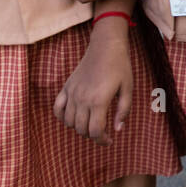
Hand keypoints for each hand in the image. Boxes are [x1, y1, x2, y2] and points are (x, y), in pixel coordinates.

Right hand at [53, 20, 132, 144]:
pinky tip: (73, 117)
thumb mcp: (128, 89)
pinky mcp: (66, 87)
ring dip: (79, 128)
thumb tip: (117, 129)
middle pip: (81, 129)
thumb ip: (123, 110)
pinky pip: (57, 109)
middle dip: (93, 135)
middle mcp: (82, 99)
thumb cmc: (120, 67)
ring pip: (69, 122)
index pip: (95, 131)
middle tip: (103, 133)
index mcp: (99, 101)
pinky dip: (63, 117)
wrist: (106, 46)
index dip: (102, 140)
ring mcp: (72, 93)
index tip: (110, 140)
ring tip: (91, 124)